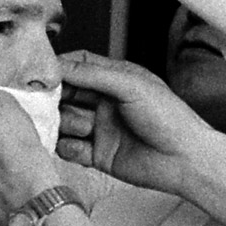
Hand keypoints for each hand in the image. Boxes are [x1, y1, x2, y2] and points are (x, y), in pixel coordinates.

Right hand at [57, 50, 225, 196]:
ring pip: (64, 121)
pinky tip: (80, 145)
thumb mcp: (131, 86)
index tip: (40, 74)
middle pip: (65, 94)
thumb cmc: (169, 118)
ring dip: (65, 123)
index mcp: (115, 80)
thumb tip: (60, 65)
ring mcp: (99, 129)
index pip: (77, 67)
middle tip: (43, 102)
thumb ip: (93, 74)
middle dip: (54, 98)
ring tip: (83, 127)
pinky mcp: (97, 155)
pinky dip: (68, 147)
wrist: (185, 160)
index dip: (58, 69)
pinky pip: (70, 148)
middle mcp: (104, 103)